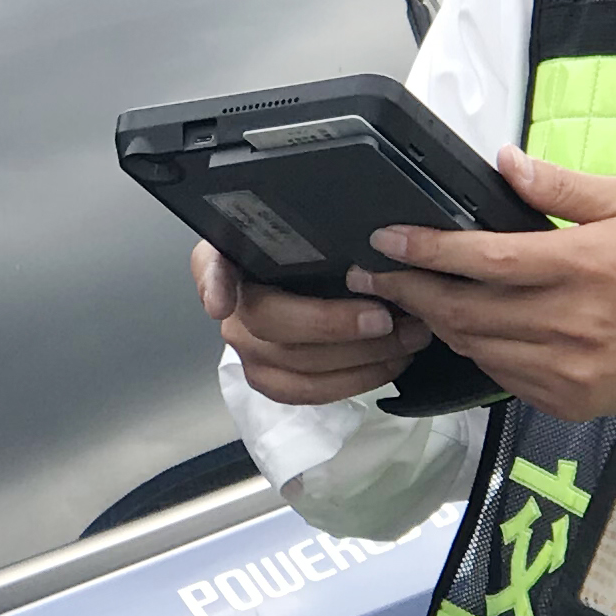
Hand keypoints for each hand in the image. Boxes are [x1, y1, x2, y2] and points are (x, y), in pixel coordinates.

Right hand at [195, 242, 430, 407]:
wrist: (313, 289)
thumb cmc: (310, 256)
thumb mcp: (303, 230)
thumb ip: (302, 225)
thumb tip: (348, 236)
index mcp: (228, 258)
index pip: (210, 266)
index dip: (214, 285)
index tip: (223, 303)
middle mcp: (232, 307)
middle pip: (270, 322)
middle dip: (332, 324)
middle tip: (383, 316)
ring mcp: (248, 348)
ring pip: (297, 363)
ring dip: (360, 355)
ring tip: (406, 336)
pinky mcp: (272, 380)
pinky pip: (311, 390)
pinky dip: (357, 379)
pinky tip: (391, 360)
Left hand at [348, 150, 615, 422]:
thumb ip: (563, 186)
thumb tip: (504, 162)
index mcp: (584, 265)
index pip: (485, 259)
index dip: (428, 250)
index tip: (386, 239)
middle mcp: (569, 322)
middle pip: (466, 309)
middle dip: (410, 290)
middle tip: (373, 274)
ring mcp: (567, 369)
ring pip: (476, 347)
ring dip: (436, 322)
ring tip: (409, 298)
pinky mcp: (568, 400)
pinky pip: (502, 376)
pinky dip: (475, 351)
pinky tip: (461, 330)